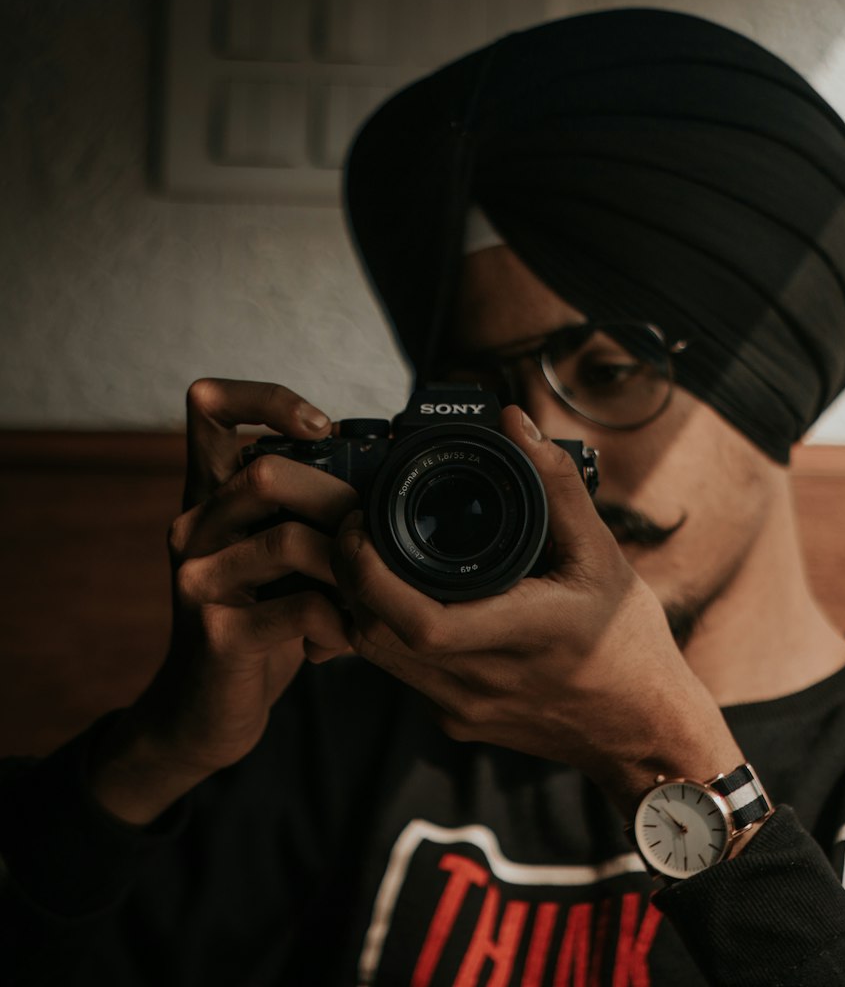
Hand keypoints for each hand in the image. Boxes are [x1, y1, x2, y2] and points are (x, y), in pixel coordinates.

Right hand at [90, 379, 357, 823]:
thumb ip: (309, 506)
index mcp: (211, 492)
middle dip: (339, 500)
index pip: (210, 406)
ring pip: (289, 540)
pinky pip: (302, 607)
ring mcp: (198, 577)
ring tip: (370, 594)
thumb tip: (389, 465)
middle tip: (373, 537)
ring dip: (350, 567)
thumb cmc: (263, 615)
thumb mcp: (282, 550)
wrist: (208, 707)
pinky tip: (346, 639)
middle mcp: (194, 524)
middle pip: (266, 472)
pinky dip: (341, 622)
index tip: (323, 428)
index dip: (266, 399)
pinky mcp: (217, 631)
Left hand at [333, 406, 742, 815]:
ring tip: (373, 554)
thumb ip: (556, 484)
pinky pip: (403, 673)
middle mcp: (483, 681)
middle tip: (356, 527)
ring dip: (363, 604)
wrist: (642, 732)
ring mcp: (465, 710)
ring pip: (379, 656)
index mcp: (523, 634)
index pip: (420, 620)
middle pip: (376, 634)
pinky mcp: (458, 724)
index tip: (360, 522)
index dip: (369, 572)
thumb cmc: (629, 642)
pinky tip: (410, 599)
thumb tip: (515, 423)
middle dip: (349, 577)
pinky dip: (391, 631)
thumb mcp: (603, 554)